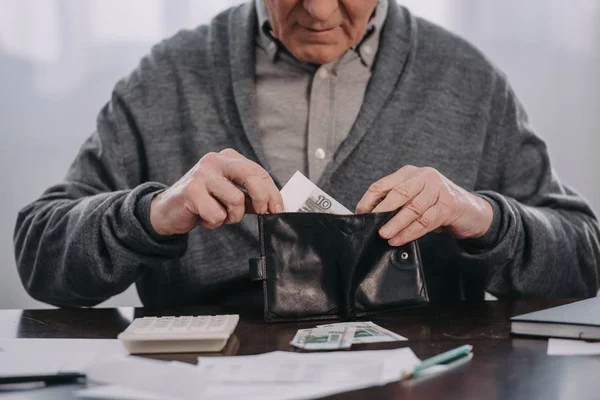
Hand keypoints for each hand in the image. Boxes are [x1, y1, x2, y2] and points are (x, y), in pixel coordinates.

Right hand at [150, 149, 282, 235]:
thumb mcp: (229, 195)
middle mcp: (215, 160)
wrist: (168, 211)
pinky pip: (217, 214)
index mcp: (227, 158)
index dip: (272, 192)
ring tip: (218, 215)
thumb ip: (250, 196)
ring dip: (231, 217)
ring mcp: (202, 174)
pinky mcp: (191, 190)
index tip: (278, 209)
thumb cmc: (203, 203)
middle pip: (251, 175)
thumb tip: (275, 206)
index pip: (258, 171)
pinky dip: (214, 222)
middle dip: (262, 198)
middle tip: (261, 213)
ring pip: (236, 200)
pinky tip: (203, 217)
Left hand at [356, 166, 492, 245]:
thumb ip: (395, 203)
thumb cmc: (435, 205)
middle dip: (382, 211)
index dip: (368, 201)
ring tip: (384, 235)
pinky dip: (410, 232)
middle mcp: (424, 176)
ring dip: (396, 224)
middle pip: (398, 193)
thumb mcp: (414, 198)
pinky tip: (399, 239)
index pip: (382, 185)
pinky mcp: (448, 205)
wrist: (470, 210)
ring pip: (412, 208)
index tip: (360, 215)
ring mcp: (438, 189)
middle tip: (370, 225)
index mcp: (409, 173)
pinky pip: (425, 221)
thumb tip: (369, 217)